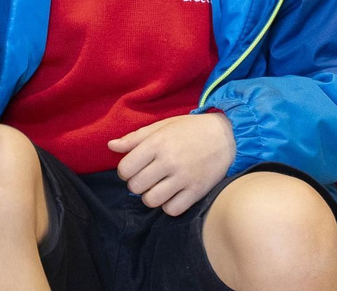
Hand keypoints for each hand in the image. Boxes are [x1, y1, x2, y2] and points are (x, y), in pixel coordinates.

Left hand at [108, 113, 234, 215]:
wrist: (226, 135)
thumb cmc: (189, 130)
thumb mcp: (162, 127)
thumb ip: (135, 138)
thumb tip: (111, 146)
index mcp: (157, 143)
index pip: (125, 168)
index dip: (125, 171)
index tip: (133, 169)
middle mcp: (169, 161)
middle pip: (135, 186)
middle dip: (137, 184)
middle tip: (146, 177)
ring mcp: (184, 177)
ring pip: (151, 201)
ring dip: (150, 197)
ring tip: (157, 187)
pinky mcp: (197, 191)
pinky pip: (172, 210)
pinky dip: (168, 206)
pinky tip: (172, 195)